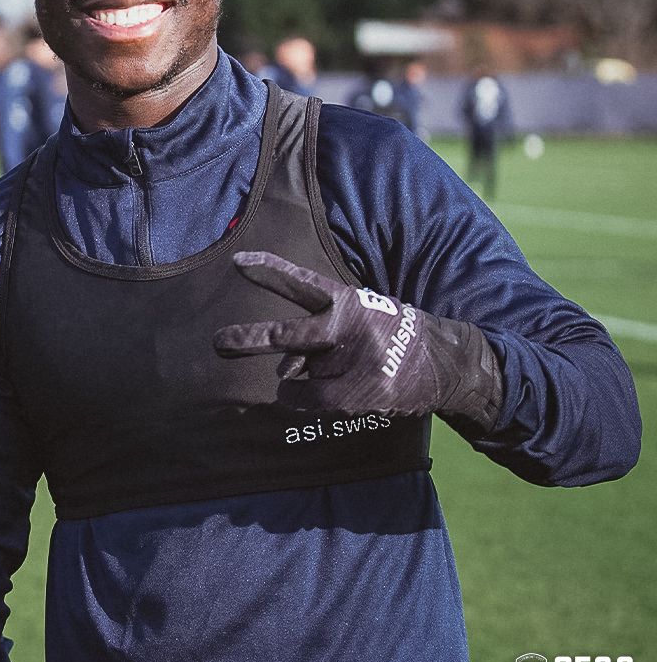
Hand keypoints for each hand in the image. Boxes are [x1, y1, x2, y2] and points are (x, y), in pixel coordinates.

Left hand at [213, 250, 501, 431]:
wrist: (442, 362)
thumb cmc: (384, 336)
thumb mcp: (355, 320)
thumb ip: (314, 339)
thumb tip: (283, 373)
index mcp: (347, 302)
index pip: (302, 283)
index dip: (269, 271)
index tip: (237, 262)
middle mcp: (348, 329)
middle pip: (287, 334)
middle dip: (249, 339)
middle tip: (218, 344)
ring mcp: (355, 362)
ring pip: (301, 374)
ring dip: (307, 376)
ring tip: (340, 369)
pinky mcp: (362, 392)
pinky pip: (309, 400)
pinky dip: (301, 399)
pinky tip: (318, 394)